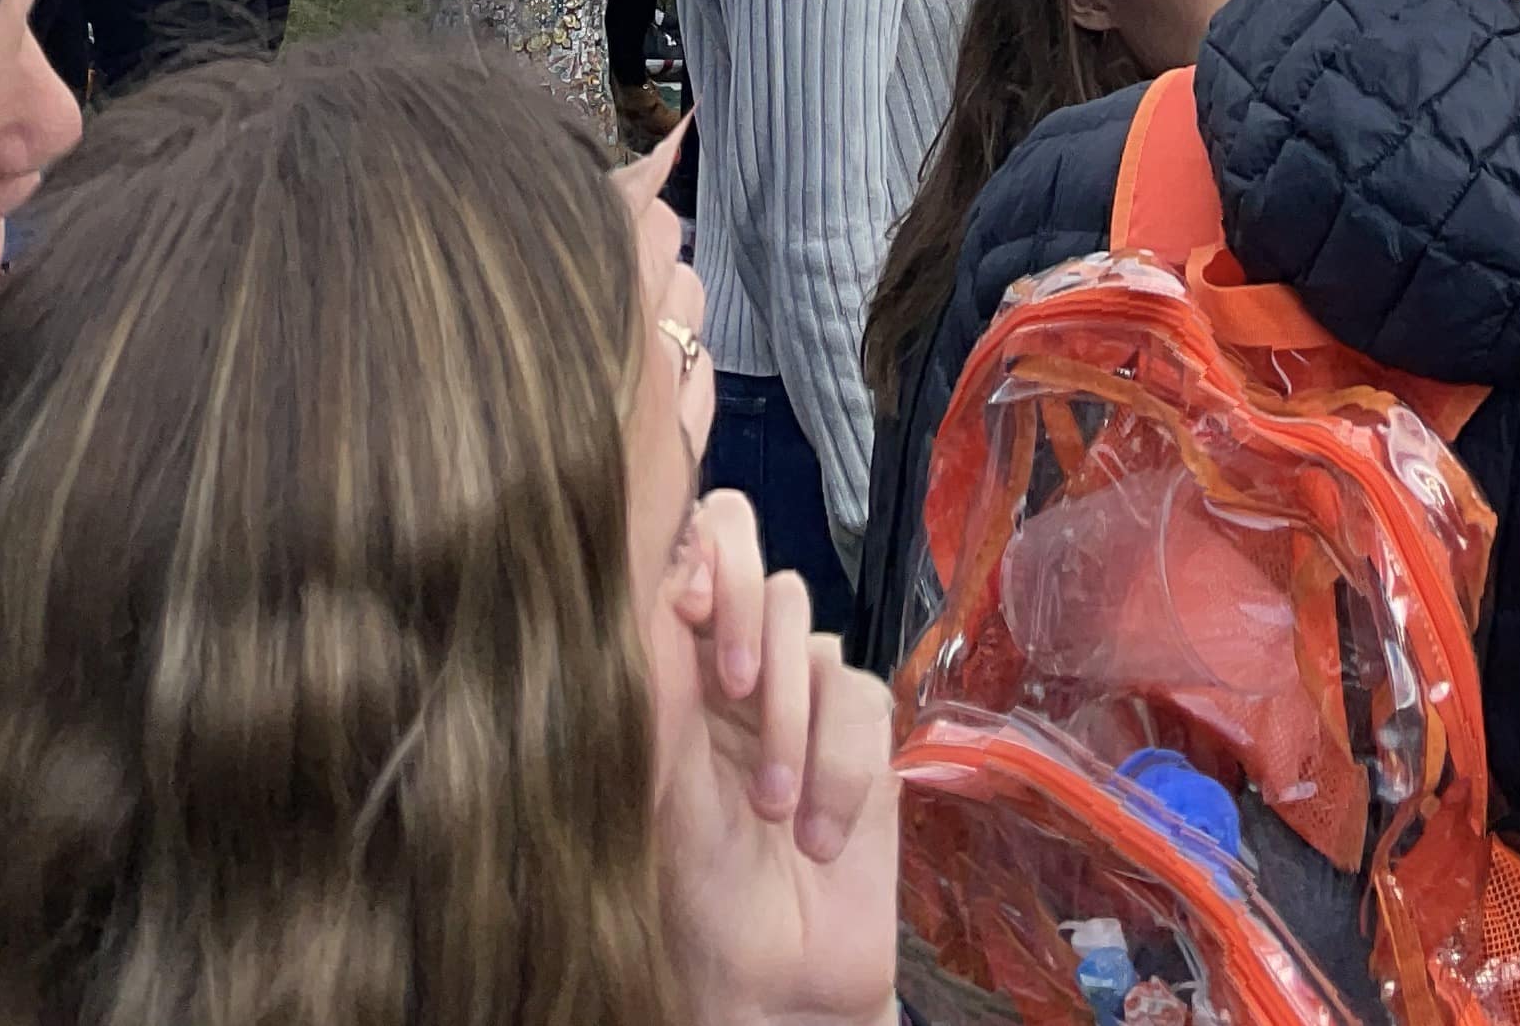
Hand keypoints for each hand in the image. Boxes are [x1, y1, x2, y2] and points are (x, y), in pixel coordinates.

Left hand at [645, 489, 898, 1025]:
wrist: (772, 975)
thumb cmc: (689, 888)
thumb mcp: (657, 762)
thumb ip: (662, 652)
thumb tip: (668, 555)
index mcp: (659, 662)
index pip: (682, 544)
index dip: (704, 553)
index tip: (689, 599)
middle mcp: (727, 664)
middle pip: (760, 565)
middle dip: (748, 627)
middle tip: (726, 691)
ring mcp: (796, 695)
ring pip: (811, 634)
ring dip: (791, 725)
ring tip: (774, 809)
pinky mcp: (858, 731)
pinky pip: (862, 701)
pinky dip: (843, 769)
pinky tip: (818, 832)